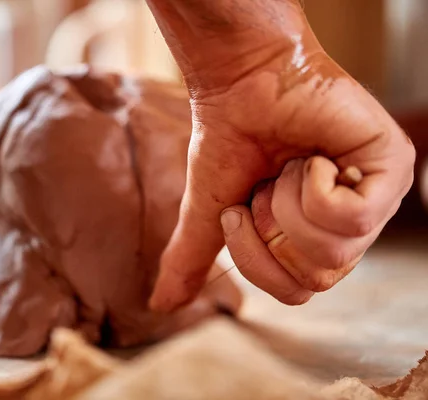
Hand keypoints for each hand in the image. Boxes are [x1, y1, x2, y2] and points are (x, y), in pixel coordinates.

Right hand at [148, 0, 414, 309]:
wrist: (239, 83)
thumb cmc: (229, 140)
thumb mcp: (210, 213)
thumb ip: (194, 259)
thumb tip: (159, 305)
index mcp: (317, 239)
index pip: (299, 291)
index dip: (258, 257)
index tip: (243, 206)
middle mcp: (353, 226)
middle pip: (317, 278)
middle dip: (271, 231)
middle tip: (267, 185)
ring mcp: (378, 197)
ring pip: (334, 253)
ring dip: (288, 206)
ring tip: (289, 166)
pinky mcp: (391, 166)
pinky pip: (351, 218)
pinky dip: (312, 188)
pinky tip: (312, 156)